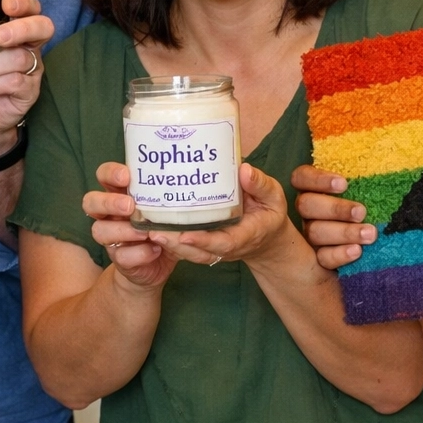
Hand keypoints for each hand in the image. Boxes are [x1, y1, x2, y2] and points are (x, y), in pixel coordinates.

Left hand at [0, 0, 52, 157]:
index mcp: (6, 27)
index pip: (27, 6)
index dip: (22, 2)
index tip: (5, 3)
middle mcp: (23, 44)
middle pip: (42, 26)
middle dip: (21, 28)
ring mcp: (29, 68)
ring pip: (20, 58)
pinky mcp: (29, 91)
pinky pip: (16, 82)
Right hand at [84, 161, 176, 290]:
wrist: (159, 263)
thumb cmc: (162, 226)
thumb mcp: (166, 209)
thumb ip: (168, 197)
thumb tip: (187, 182)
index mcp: (119, 194)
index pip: (103, 175)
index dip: (110, 173)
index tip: (126, 176)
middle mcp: (109, 214)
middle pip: (90, 201)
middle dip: (109, 202)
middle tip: (129, 205)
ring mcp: (111, 238)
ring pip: (98, 230)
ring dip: (123, 230)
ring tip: (145, 233)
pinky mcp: (118, 259)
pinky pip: (121, 256)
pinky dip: (140, 253)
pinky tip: (155, 250)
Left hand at [147, 163, 296, 270]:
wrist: (268, 237)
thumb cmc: (270, 213)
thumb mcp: (273, 196)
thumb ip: (260, 185)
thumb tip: (244, 169)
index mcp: (246, 234)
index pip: (224, 242)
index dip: (204, 241)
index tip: (185, 235)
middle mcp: (228, 246)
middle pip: (200, 252)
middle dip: (177, 245)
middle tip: (154, 232)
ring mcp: (216, 249)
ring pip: (191, 253)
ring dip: (170, 246)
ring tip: (148, 231)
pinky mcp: (207, 246)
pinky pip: (188, 249)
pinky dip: (171, 243)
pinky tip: (153, 229)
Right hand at [294, 164, 376, 269]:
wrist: (380, 246)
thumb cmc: (371, 208)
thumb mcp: (367, 189)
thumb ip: (365, 176)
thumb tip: (382, 149)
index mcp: (312, 190)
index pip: (301, 178)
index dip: (317, 179)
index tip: (343, 184)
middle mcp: (307, 212)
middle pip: (306, 205)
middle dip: (335, 208)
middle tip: (361, 212)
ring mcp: (309, 236)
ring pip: (314, 232)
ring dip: (343, 232)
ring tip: (370, 234)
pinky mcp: (319, 259)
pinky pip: (322, 257)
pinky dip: (339, 254)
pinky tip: (357, 251)